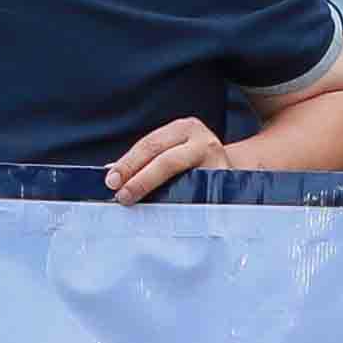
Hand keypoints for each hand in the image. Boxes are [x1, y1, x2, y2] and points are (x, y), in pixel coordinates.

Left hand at [102, 117, 233, 203]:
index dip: (128, 163)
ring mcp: (217, 163)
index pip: (150, 144)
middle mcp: (203, 141)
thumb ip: (144, 160)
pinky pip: (197, 195)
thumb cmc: (192, 165)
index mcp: (184, 128)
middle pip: (165, 160)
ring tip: (138, 204)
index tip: (111, 181)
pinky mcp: (225, 185)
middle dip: (139, 179)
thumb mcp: (170, 152)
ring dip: (157, 194)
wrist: (231, 175)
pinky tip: (164, 214)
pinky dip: (178, 205)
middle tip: (121, 196)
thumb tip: (111, 173)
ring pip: (183, 179)